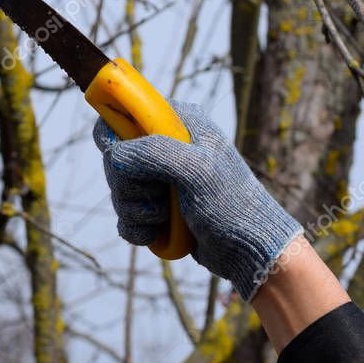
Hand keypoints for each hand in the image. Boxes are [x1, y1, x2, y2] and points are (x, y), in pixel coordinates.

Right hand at [93, 101, 302, 300]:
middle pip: (115, 158)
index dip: (115, 134)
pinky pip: (125, 215)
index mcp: (176, 122)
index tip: (121, 159)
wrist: (249, 250)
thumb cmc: (231, 204)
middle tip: (159, 194)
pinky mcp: (156, 207)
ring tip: (166, 217)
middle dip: (130, 184)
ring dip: (136, 210)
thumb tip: (114, 156)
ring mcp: (160, 178)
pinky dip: (136, 227)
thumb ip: (152, 153)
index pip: (124, 112)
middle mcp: (165, 146)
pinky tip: (156, 233)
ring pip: (119, 190)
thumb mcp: (196, 170)